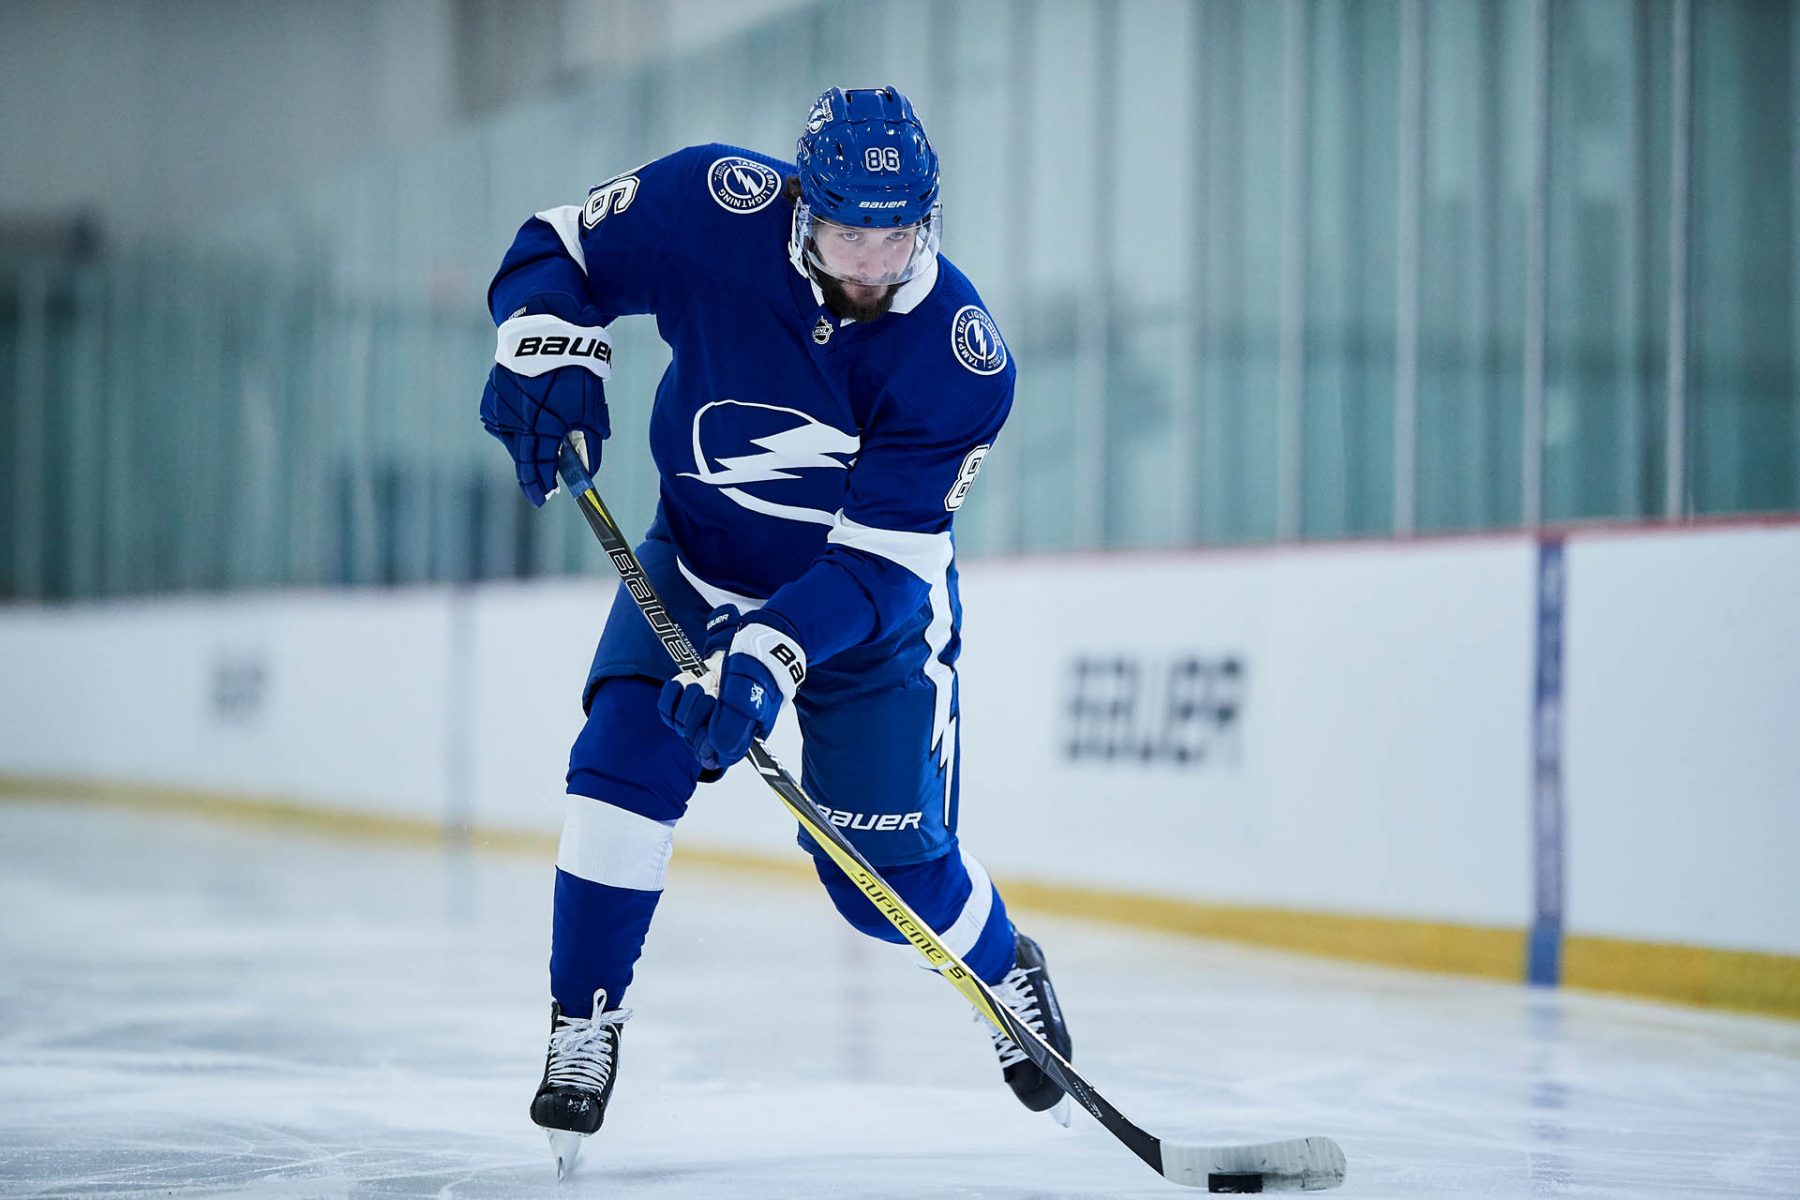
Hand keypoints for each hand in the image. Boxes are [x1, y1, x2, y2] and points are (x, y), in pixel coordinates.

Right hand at [480, 294, 612, 505]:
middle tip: (541, 488)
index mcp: (542, 429)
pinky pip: (504, 421)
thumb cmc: (576, 371)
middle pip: (522, 460)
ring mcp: (501, 411)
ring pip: (513, 440)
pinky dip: (516, 426)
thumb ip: (591, 443)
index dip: (541, 485)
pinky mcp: (492, 398)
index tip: (544, 499)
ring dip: (526, 447)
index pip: (538, 468)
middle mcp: (516, 423)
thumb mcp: (591, 410)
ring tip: (541, 447)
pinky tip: (529, 419)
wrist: (547, 331)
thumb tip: (590, 470)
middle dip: (532, 475)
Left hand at [658, 606, 808, 771]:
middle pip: (693, 738)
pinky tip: (684, 681)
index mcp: (738, 736)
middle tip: (713, 695)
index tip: (708, 723)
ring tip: (706, 682)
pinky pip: (667, 708)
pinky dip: (671, 694)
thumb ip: (734, 727)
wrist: (755, 641)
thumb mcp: (752, 697)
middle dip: (697, 714)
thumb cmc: (758, 670)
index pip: (713, 756)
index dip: (705, 743)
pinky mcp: (689, 697)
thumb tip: (713, 753)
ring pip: (679, 722)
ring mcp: (704, 712)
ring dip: (688, 699)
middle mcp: (720, 727)